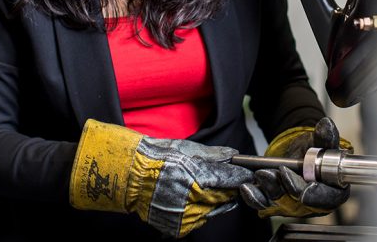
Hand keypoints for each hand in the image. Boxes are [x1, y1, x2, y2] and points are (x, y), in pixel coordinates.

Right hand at [70, 119, 252, 237]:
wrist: (128, 177)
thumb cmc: (155, 157)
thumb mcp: (185, 148)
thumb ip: (213, 155)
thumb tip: (233, 156)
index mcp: (197, 177)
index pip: (230, 180)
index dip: (242, 176)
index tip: (248, 174)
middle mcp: (193, 199)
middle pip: (225, 196)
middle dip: (229, 188)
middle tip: (226, 180)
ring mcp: (184, 216)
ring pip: (213, 210)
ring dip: (213, 201)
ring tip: (198, 187)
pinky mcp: (177, 228)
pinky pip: (197, 220)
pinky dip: (198, 211)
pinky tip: (188, 199)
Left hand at [240, 117, 352, 217]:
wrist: (298, 153)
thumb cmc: (315, 152)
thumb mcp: (322, 143)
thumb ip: (326, 138)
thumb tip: (326, 125)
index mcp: (331, 192)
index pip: (325, 198)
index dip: (314, 193)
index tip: (304, 182)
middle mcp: (311, 203)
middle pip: (298, 203)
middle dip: (285, 188)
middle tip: (275, 173)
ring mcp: (292, 205)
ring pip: (279, 203)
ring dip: (267, 190)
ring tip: (260, 174)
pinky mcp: (274, 203)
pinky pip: (263, 203)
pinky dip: (254, 196)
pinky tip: (247, 187)